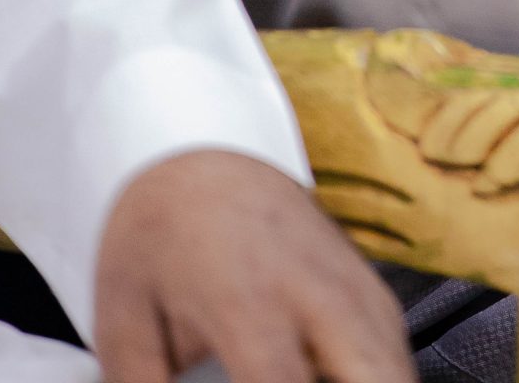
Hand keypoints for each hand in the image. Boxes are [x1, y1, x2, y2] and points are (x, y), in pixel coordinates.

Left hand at [94, 149, 411, 382]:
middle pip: (376, 376)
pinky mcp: (367, 280)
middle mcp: (314, 288)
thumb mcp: (123, 322)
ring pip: (396, 365)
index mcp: (249, 299)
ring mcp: (350, 281)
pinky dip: (379, 372)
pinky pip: (394, 345)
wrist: (200, 158)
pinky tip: (344, 380)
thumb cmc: (158, 239)